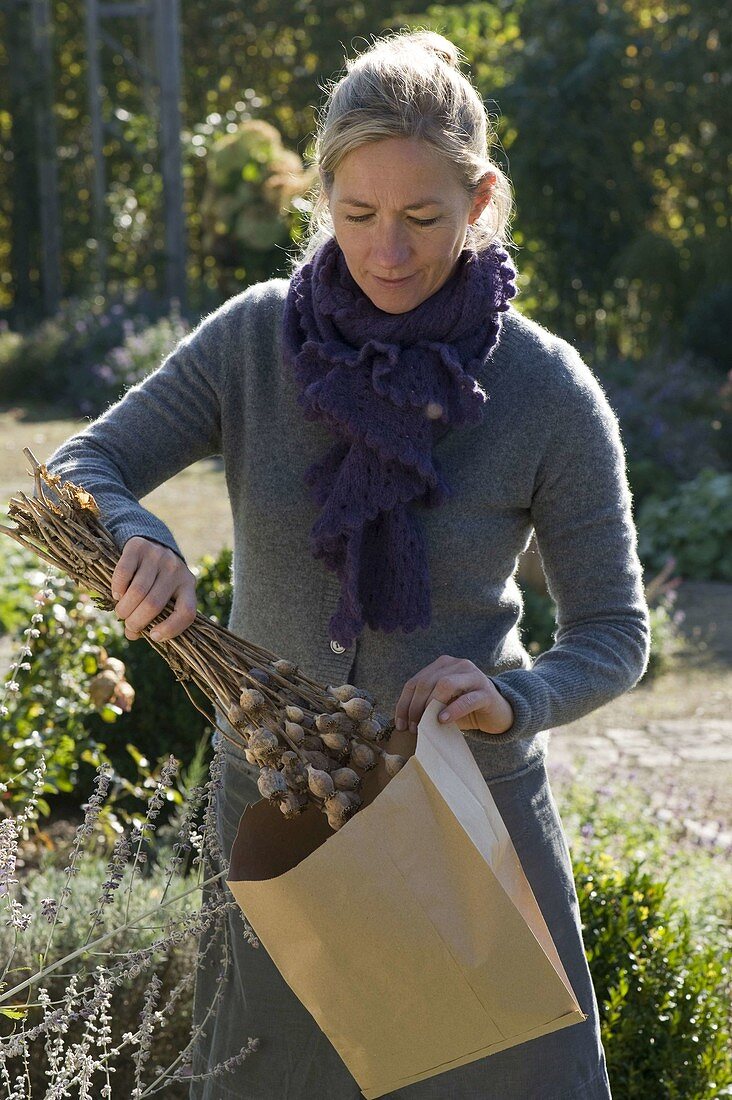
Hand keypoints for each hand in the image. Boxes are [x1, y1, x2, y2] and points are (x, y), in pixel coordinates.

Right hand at [111, 536, 196, 642]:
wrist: (152, 540)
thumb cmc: (158, 578)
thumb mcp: (165, 593)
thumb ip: (154, 615)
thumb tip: (131, 635)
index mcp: (188, 584)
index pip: (186, 612)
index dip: (171, 629)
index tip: (154, 636)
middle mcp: (175, 569)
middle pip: (153, 604)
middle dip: (137, 621)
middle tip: (130, 625)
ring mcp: (158, 556)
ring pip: (137, 591)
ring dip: (124, 608)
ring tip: (121, 613)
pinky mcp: (138, 547)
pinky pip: (124, 573)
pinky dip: (117, 588)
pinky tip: (116, 595)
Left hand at [394, 654, 513, 736]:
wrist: (499, 712)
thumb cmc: (466, 709)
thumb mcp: (443, 704)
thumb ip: (427, 705)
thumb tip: (403, 721)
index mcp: (443, 665)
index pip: (416, 681)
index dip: (404, 703)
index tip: (400, 724)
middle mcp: (458, 665)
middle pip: (427, 682)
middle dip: (415, 706)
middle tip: (413, 727)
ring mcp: (473, 676)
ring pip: (445, 684)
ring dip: (431, 705)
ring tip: (425, 724)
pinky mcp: (486, 692)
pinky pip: (467, 699)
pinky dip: (453, 710)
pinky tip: (443, 720)